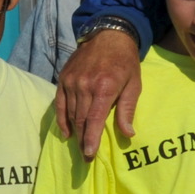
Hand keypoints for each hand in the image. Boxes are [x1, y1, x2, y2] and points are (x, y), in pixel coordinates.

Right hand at [55, 27, 143, 157]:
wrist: (108, 36)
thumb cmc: (125, 62)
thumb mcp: (134, 85)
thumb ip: (127, 110)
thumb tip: (128, 134)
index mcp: (104, 88)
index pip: (93, 120)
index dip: (90, 139)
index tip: (88, 155)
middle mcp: (84, 85)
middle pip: (80, 120)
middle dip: (82, 141)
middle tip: (86, 158)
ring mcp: (72, 81)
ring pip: (70, 113)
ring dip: (74, 132)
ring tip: (79, 146)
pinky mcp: (64, 78)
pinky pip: (59, 103)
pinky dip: (62, 119)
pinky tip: (67, 132)